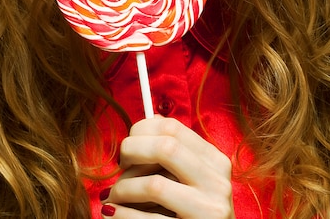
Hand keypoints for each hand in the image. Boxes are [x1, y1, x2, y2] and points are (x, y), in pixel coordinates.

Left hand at [100, 116, 234, 218]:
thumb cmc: (195, 211)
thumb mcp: (194, 178)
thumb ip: (177, 151)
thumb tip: (151, 119)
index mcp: (214, 161)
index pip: (172, 127)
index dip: (141, 130)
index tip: (128, 145)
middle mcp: (216, 181)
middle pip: (165, 148)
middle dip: (131, 151)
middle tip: (119, 166)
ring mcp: (209, 209)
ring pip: (154, 185)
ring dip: (124, 189)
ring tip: (113, 196)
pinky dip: (123, 214)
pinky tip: (112, 212)